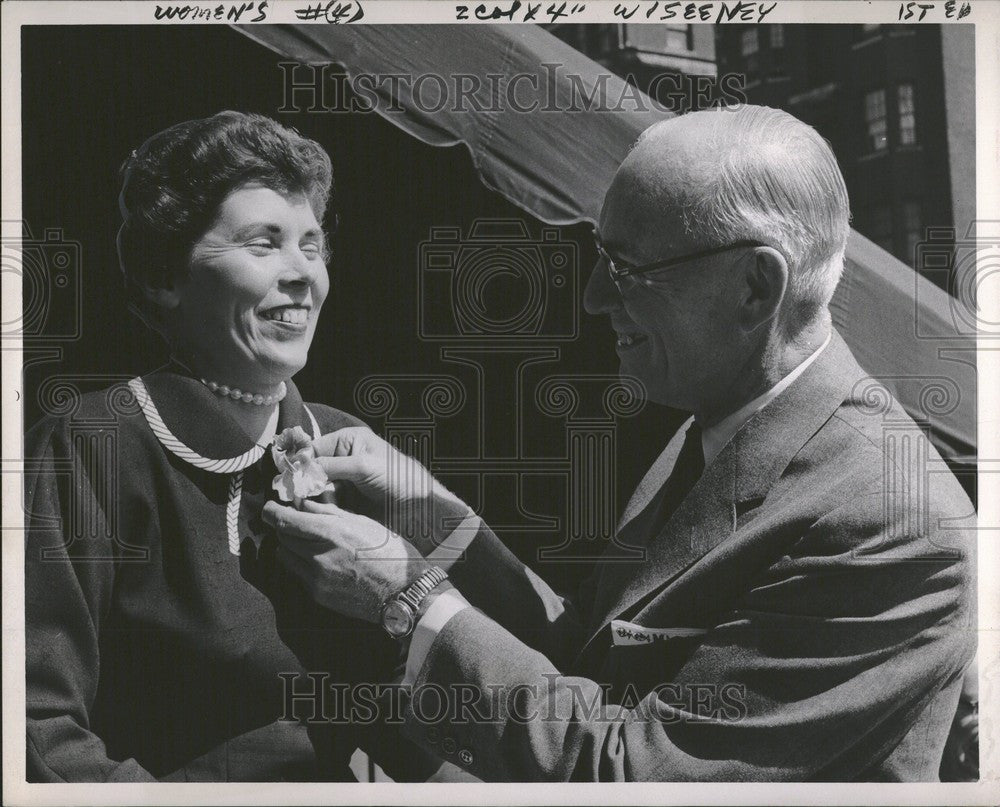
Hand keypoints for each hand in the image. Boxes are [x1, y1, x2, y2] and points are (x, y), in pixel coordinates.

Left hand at [262, 499, 429, 622]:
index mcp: (331, 533)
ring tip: (307, 542)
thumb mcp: (364, 523)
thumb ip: (331, 513)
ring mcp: (316, 578)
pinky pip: (299, 575)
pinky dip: (302, 564)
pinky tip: (320, 560)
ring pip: (286, 557)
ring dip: (290, 547)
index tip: (269, 508)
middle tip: (293, 522)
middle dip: (284, 528)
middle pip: (283, 538)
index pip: (285, 521)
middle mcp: (318, 556)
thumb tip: (306, 504)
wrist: (402, 591)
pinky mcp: (318, 595)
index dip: (272, 512)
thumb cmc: (390, 553)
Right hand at [312, 427, 472, 554]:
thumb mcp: (362, 466)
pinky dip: (322, 510)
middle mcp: (343, 459)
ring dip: (314, 499)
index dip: (299, 462)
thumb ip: (329, 466)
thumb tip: (299, 471)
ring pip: (315, 490)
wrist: (419, 508)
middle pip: (311, 470)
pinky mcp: (346, 503)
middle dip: (306, 483)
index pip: (313, 448)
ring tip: (320, 507)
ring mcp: (344, 482)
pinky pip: (325, 505)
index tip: (288, 477)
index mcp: (348, 441)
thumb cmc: (397, 478)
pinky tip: (325, 515)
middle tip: (302, 497)